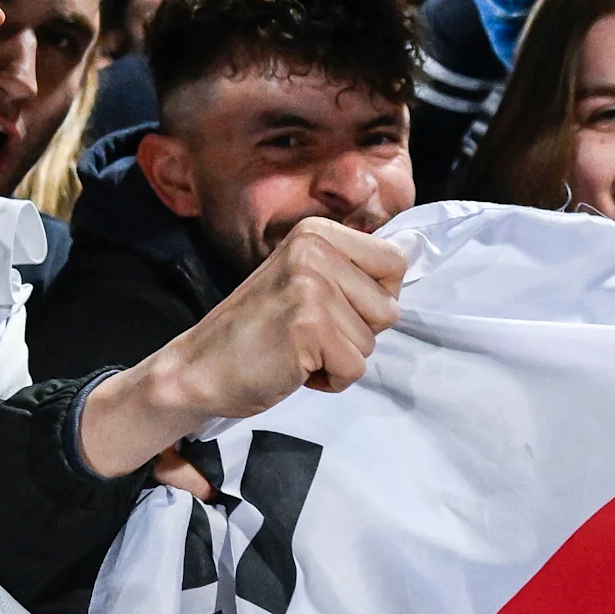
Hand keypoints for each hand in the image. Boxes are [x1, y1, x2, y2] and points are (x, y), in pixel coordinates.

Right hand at [76, 220, 406, 477]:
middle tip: (307, 333)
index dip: (373, 300)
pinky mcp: (308, 325)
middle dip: (356, 333)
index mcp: (318, 232)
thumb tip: (415, 248)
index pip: (396, 262)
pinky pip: (353, 368)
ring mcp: (311, 285)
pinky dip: (329, 380)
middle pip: (389, 307)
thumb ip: (351, 271)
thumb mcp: (307, 281)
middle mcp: (315, 249)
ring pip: (371, 341)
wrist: (199, 368)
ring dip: (340, 358)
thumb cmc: (259, 333)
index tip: (330, 308)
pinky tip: (293, 366)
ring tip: (297, 349)